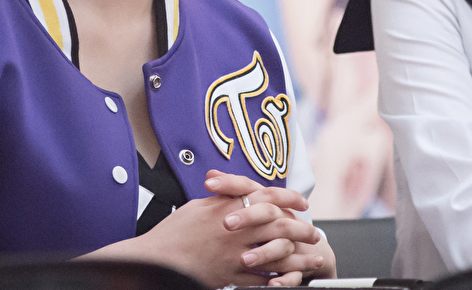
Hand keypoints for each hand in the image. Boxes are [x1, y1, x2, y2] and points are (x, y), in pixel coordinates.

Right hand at [130, 171, 322, 286]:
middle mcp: (238, 230)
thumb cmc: (173, 232)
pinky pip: (263, 280)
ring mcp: (236, 255)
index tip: (303, 202)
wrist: (157, 260)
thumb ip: (223, 197)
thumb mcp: (199, 205)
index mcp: (231, 208)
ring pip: (278, 256)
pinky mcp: (232, 277)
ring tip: (313, 260)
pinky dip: (280, 280)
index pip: (269, 196)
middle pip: (281, 225)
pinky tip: (291, 280)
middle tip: (315, 234)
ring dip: (299, 258)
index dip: (290, 197)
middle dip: (302, 230)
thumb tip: (237, 191)